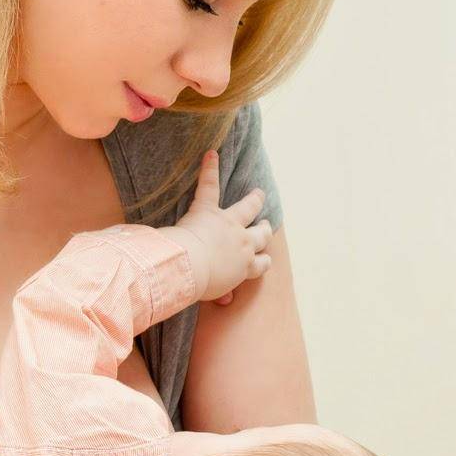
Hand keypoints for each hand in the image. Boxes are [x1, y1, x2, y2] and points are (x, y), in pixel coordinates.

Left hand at [166, 150, 272, 303]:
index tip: (264, 258)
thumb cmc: (199, 285)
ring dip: (253, 200)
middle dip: (265, 229)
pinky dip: (209, 168)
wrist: (190, 268)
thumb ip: (222, 293)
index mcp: (245, 266)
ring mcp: (228, 223)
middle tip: (266, 224)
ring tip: (258, 193)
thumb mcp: (214, 293)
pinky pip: (209, 186)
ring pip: (247, 208)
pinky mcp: (208, 210)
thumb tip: (225, 301)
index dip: (264, 260)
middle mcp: (243, 243)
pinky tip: (211, 154)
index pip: (262, 264)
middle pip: (262, 234)